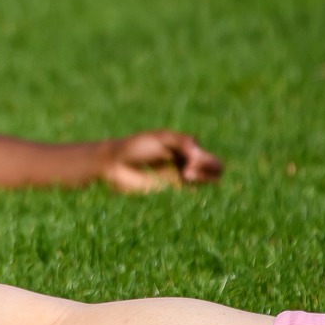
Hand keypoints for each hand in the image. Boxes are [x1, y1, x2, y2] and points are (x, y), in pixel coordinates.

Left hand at [101, 130, 223, 193]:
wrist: (114, 164)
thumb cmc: (135, 147)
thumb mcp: (160, 138)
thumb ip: (183, 142)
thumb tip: (199, 155)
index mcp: (180, 143)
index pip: (203, 152)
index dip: (201, 157)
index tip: (188, 160)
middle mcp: (181, 157)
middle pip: (210, 164)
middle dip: (207, 168)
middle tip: (188, 172)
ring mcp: (176, 172)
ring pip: (205, 176)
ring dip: (203, 177)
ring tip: (186, 176)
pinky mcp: (169, 185)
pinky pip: (192, 186)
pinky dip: (197, 185)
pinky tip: (187, 183)